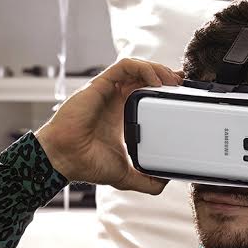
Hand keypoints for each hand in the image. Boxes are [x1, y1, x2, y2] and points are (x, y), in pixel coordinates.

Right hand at [35, 57, 181, 194]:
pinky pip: (124, 66)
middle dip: (166, 76)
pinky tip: (156, 81)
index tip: (180, 94)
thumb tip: (165, 181)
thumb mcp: (126, 175)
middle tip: (182, 85)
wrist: (66, 159)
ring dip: (158, 68)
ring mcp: (108, 91)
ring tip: (172, 81)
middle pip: (144, 77)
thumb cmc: (87, 164)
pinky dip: (143, 68)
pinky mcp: (100, 85)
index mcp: (122, 115)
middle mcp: (115, 99)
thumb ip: (146, 181)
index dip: (164, 90)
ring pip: (137, 67)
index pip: (146, 94)